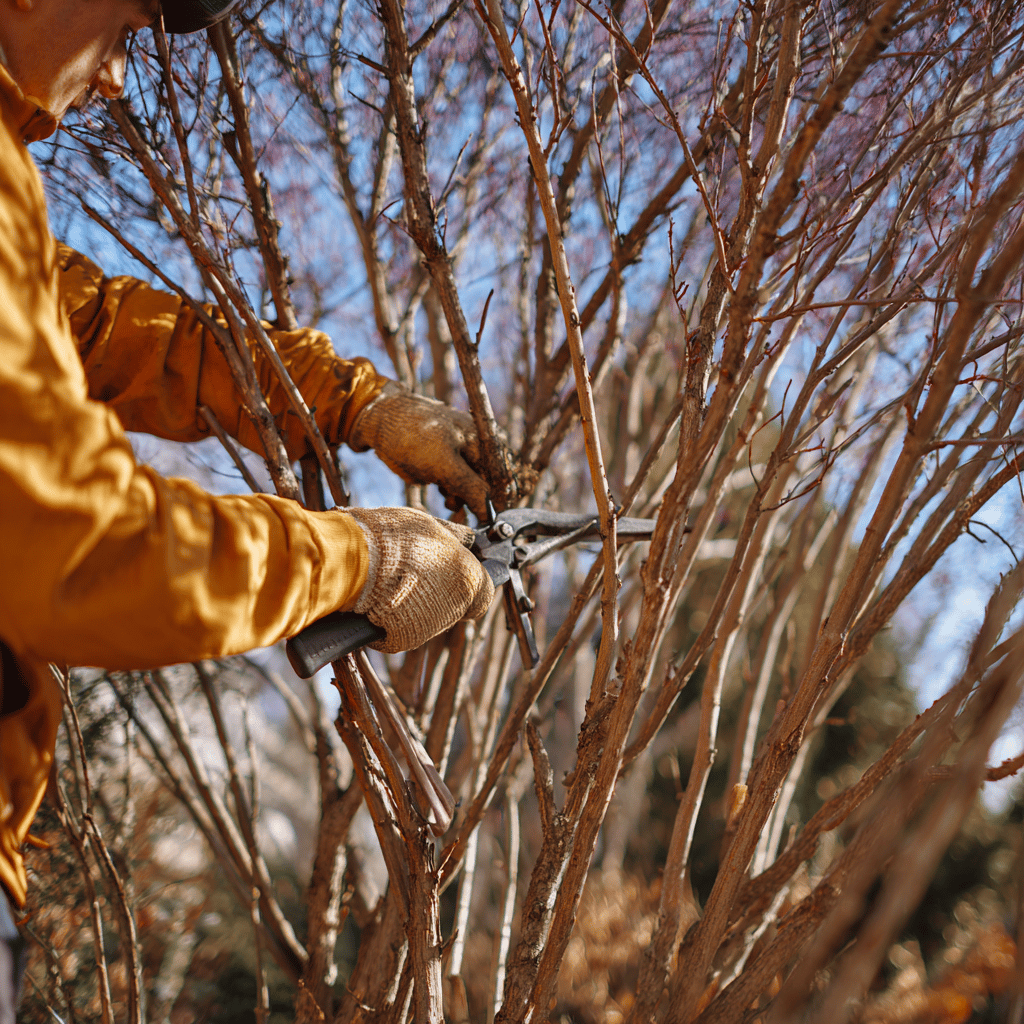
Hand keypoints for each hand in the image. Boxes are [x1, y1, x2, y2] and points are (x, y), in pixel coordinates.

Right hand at [344, 507, 493, 652]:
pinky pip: (403, 630)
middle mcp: (455, 608)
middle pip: (456, 607)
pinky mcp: (402, 640)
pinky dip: (394, 618)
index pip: (485, 593)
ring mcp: (429, 627)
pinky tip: (379, 599)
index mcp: (468, 579)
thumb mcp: (429, 525)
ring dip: (417, 605)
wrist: (351, 562)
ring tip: (392, 582)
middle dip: (441, 594)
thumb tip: (470, 539)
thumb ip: (454, 536)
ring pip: (429, 619)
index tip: (458, 575)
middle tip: (417, 574)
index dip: (471, 584)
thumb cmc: (390, 537)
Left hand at [348, 382, 491, 518]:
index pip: (502, 478)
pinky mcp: (443, 461)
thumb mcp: (444, 464)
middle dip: (475, 499)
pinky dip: (449, 491)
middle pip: (486, 483)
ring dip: (460, 497)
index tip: (487, 519)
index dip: (495, 499)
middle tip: (460, 507)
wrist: (377, 419)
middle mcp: (477, 446)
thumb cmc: (413, 435)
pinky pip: (453, 483)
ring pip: (469, 486)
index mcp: (485, 441)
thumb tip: (490, 511)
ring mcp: (459, 453)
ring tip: (448, 499)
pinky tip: (441, 491)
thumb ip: (470, 487)